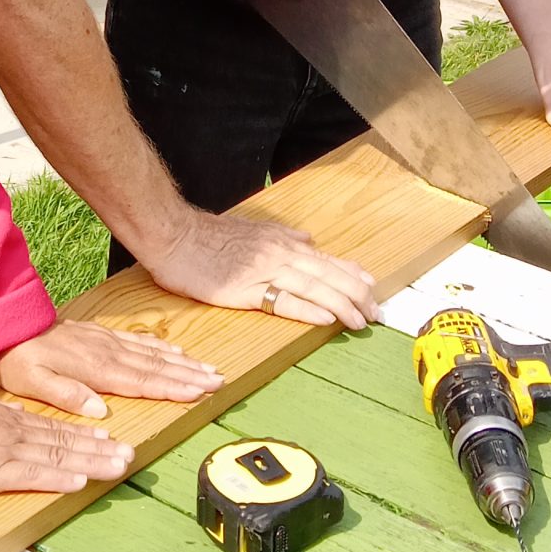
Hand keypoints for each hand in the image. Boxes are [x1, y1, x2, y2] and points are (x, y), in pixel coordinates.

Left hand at [0, 318, 222, 416]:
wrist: (9, 324)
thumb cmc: (18, 358)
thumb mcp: (32, 383)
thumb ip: (66, 395)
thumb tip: (98, 411)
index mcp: (95, 369)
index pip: (142, 381)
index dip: (172, 388)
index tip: (199, 392)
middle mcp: (107, 353)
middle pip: (156, 367)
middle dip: (189, 375)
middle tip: (218, 381)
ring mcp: (107, 341)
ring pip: (152, 353)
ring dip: (182, 362)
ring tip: (207, 369)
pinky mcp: (102, 335)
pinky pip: (139, 341)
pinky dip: (162, 347)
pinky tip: (175, 352)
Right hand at [0, 382, 134, 498]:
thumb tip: (17, 413)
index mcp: (3, 417)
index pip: (51, 426)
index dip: (82, 433)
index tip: (106, 437)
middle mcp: (11, 430)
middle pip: (63, 440)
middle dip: (99, 447)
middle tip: (129, 453)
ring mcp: (4, 450)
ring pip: (57, 456)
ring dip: (92, 462)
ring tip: (119, 466)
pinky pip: (32, 475)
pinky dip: (58, 479)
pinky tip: (79, 482)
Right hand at [145, 203, 377, 330]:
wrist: (173, 234)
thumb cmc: (206, 236)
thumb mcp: (251, 230)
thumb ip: (281, 237)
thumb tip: (307, 241)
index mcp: (281, 243)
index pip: (325, 260)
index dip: (352, 275)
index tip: (373, 288)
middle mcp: (279, 254)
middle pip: (327, 275)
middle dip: (357, 295)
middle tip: (377, 314)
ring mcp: (263, 271)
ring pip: (313, 287)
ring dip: (342, 305)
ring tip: (361, 321)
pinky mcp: (244, 290)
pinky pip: (282, 300)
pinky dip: (307, 309)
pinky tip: (326, 318)